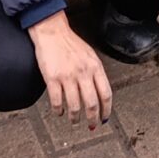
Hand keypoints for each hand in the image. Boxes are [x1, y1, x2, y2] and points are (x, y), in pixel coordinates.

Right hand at [28, 12, 112, 127]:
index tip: (104, 118)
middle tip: (91, 125)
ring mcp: (67, 76)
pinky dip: (59, 111)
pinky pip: (57, 102)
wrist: (52, 32)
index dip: (106, 110)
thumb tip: (100, 94)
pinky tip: (60, 112)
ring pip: (75, 106)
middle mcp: (83, 72)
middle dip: (93, 118)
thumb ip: (95, 73)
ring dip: (75, 118)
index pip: (106, 93)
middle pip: (92, 103)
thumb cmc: (71, 44)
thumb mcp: (90, 56)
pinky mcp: (52, 78)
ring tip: (74, 120)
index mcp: (95, 66)